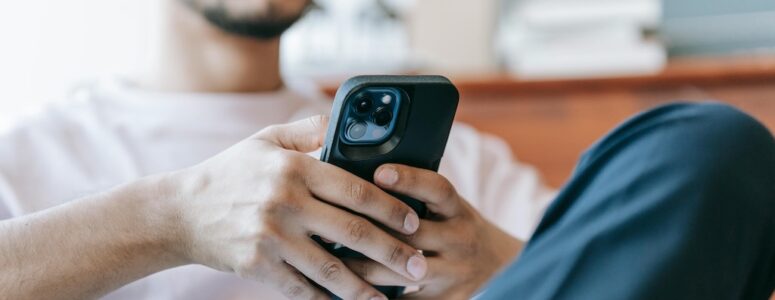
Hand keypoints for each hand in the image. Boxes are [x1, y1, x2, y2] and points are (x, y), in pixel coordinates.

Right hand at [166, 116, 427, 299]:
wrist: (180, 212)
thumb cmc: (230, 172)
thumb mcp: (266, 141)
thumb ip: (308, 130)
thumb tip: (347, 122)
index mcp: (295, 168)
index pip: (356, 189)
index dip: (392, 208)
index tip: (414, 222)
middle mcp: (285, 202)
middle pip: (353, 232)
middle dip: (393, 252)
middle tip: (420, 266)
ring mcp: (271, 237)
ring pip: (332, 268)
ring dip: (366, 287)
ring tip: (390, 297)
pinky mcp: (257, 266)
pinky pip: (302, 288)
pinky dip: (327, 299)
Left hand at [344, 164, 523, 298]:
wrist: (501, 267)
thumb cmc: (457, 228)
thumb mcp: (448, 207)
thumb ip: (417, 197)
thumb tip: (364, 177)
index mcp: (458, 210)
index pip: (437, 189)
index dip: (409, 179)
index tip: (379, 172)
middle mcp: (460, 239)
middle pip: (411, 234)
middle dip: (368, 232)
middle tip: (328, 228)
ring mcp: (455, 274)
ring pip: (401, 272)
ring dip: (362, 268)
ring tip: (330, 261)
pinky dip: (378, 299)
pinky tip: (352, 292)